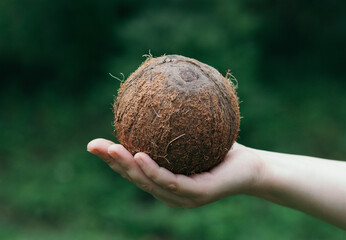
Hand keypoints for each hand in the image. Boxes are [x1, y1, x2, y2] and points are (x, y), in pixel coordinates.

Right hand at [87, 138, 262, 207]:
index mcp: (164, 179)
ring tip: (111, 149)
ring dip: (126, 166)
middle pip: (135, 177)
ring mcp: (182, 196)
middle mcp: (169, 191)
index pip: (134, 170)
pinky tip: (139, 156)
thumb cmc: (222, 149)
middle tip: (93, 146)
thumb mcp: (193, 135)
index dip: (112, 159)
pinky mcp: (197, 194)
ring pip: (148, 181)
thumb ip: (173, 127)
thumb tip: (157, 97)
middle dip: (112, 162)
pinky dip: (153, 170)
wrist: (252, 166)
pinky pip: (172, 182)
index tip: (95, 144)